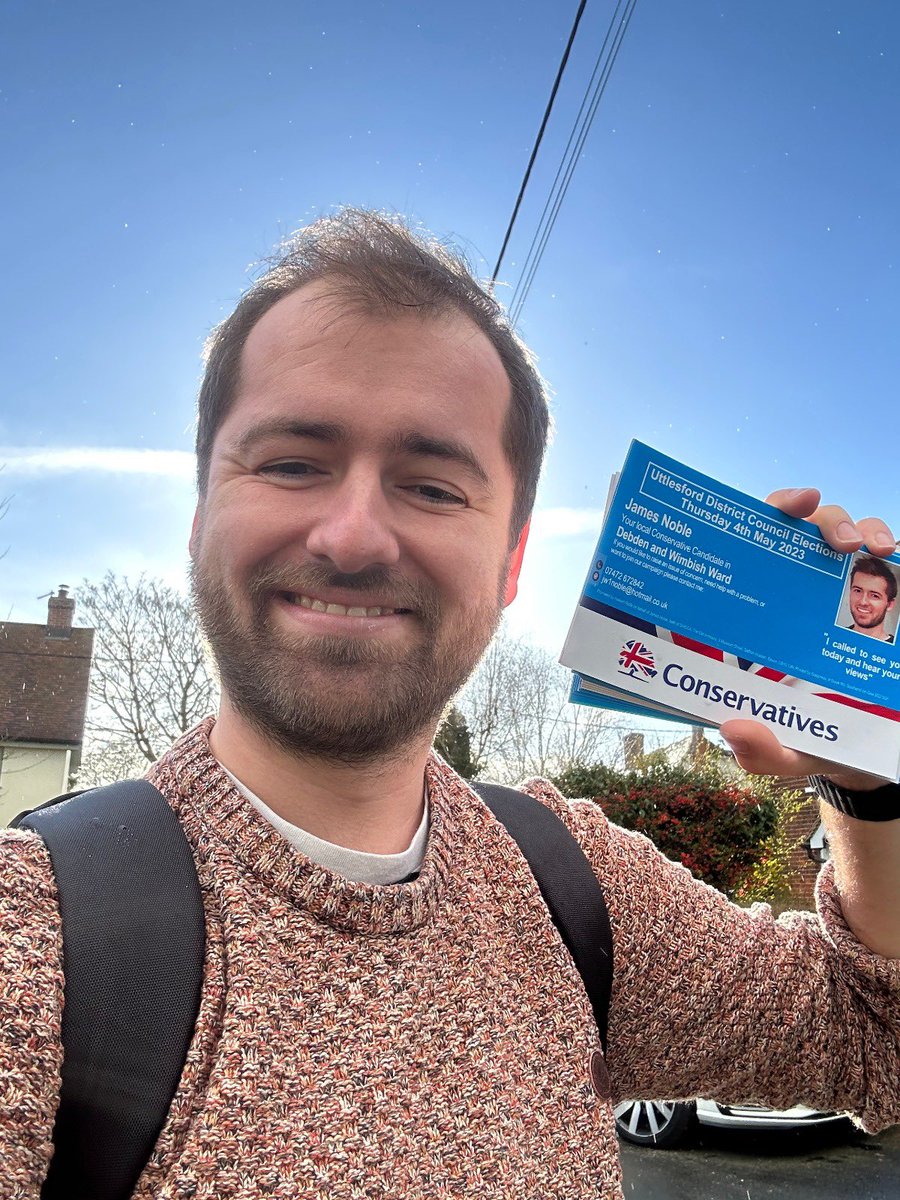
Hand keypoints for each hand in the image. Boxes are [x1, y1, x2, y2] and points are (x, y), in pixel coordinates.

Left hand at [720, 487, 895, 790]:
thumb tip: (733, 730)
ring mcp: (847, 594)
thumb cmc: (811, 738)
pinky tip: (899, 556)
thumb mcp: (786, 750)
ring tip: (880, 549)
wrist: (867, 751)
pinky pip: (892, 566)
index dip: (775, 512)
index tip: (794, 504)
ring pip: (856, 537)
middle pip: (811, 531)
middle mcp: (804, 591)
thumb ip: (760, 749)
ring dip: (868, 529)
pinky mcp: (885, 602)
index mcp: (766, 612)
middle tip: (842, 543)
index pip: (762, 544)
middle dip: (828, 521)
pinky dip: (895, 550)